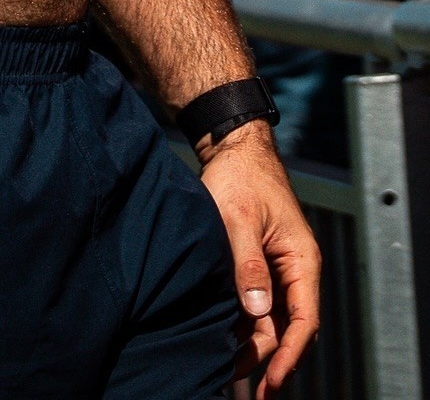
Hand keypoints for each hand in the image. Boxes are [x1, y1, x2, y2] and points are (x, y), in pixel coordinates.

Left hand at [200, 122, 319, 396]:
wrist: (233, 149)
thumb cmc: (240, 178)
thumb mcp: (240, 218)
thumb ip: (248, 263)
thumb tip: (257, 310)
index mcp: (301, 261)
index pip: (304, 320)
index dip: (290, 356)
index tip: (271, 384)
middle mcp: (294, 271)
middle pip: (285, 328)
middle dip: (264, 359)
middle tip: (234, 383)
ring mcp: (276, 271)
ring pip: (268, 321)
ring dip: (250, 345)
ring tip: (223, 369)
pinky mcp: (257, 268)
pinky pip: (254, 305)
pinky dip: (240, 325)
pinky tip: (220, 341)